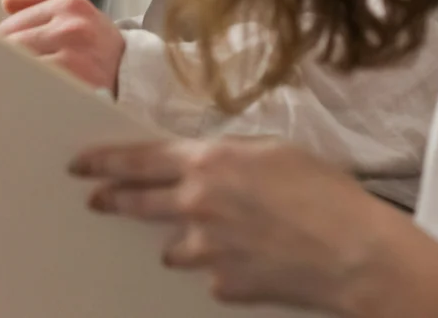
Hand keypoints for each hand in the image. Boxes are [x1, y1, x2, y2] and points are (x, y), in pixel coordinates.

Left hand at [0, 0, 123, 93]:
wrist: (134, 75)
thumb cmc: (97, 45)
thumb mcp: (77, 14)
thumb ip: (42, 0)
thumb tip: (6, 2)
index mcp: (70, 6)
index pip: (10, 27)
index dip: (1, 46)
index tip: (2, 59)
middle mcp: (73, 28)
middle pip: (11, 47)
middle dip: (4, 62)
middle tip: (6, 75)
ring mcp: (75, 58)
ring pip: (20, 67)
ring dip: (13, 78)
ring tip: (18, 85)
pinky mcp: (76, 86)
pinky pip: (35, 87)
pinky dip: (27, 93)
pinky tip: (30, 98)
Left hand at [69, 138, 405, 311]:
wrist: (356, 256)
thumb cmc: (327, 195)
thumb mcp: (275, 151)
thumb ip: (229, 155)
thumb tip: (207, 161)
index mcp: (208, 162)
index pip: (136, 160)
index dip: (103, 161)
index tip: (80, 165)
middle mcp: (196, 204)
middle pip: (136, 202)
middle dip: (112, 199)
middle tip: (98, 199)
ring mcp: (205, 250)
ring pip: (171, 246)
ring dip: (182, 240)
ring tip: (214, 237)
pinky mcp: (220, 285)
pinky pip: (210, 275)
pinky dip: (223, 268)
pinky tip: (254, 262)